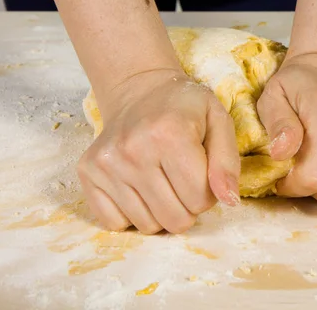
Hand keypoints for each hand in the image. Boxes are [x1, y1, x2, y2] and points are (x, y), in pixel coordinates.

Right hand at [77, 69, 239, 233]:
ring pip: (147, 226)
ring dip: (161, 211)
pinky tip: (138, 186)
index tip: (200, 171)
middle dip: (186, 206)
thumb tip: (228, 200)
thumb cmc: (184, 108)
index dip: (208, 191)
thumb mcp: (218, 122)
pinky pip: (114, 223)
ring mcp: (106, 163)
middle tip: (181, 179)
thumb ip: (227, 162)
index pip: (200, 200)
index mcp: (170, 134)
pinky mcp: (87, 172)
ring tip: (161, 180)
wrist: (140, 90)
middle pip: (175, 220)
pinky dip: (131, 214)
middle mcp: (133, 149)